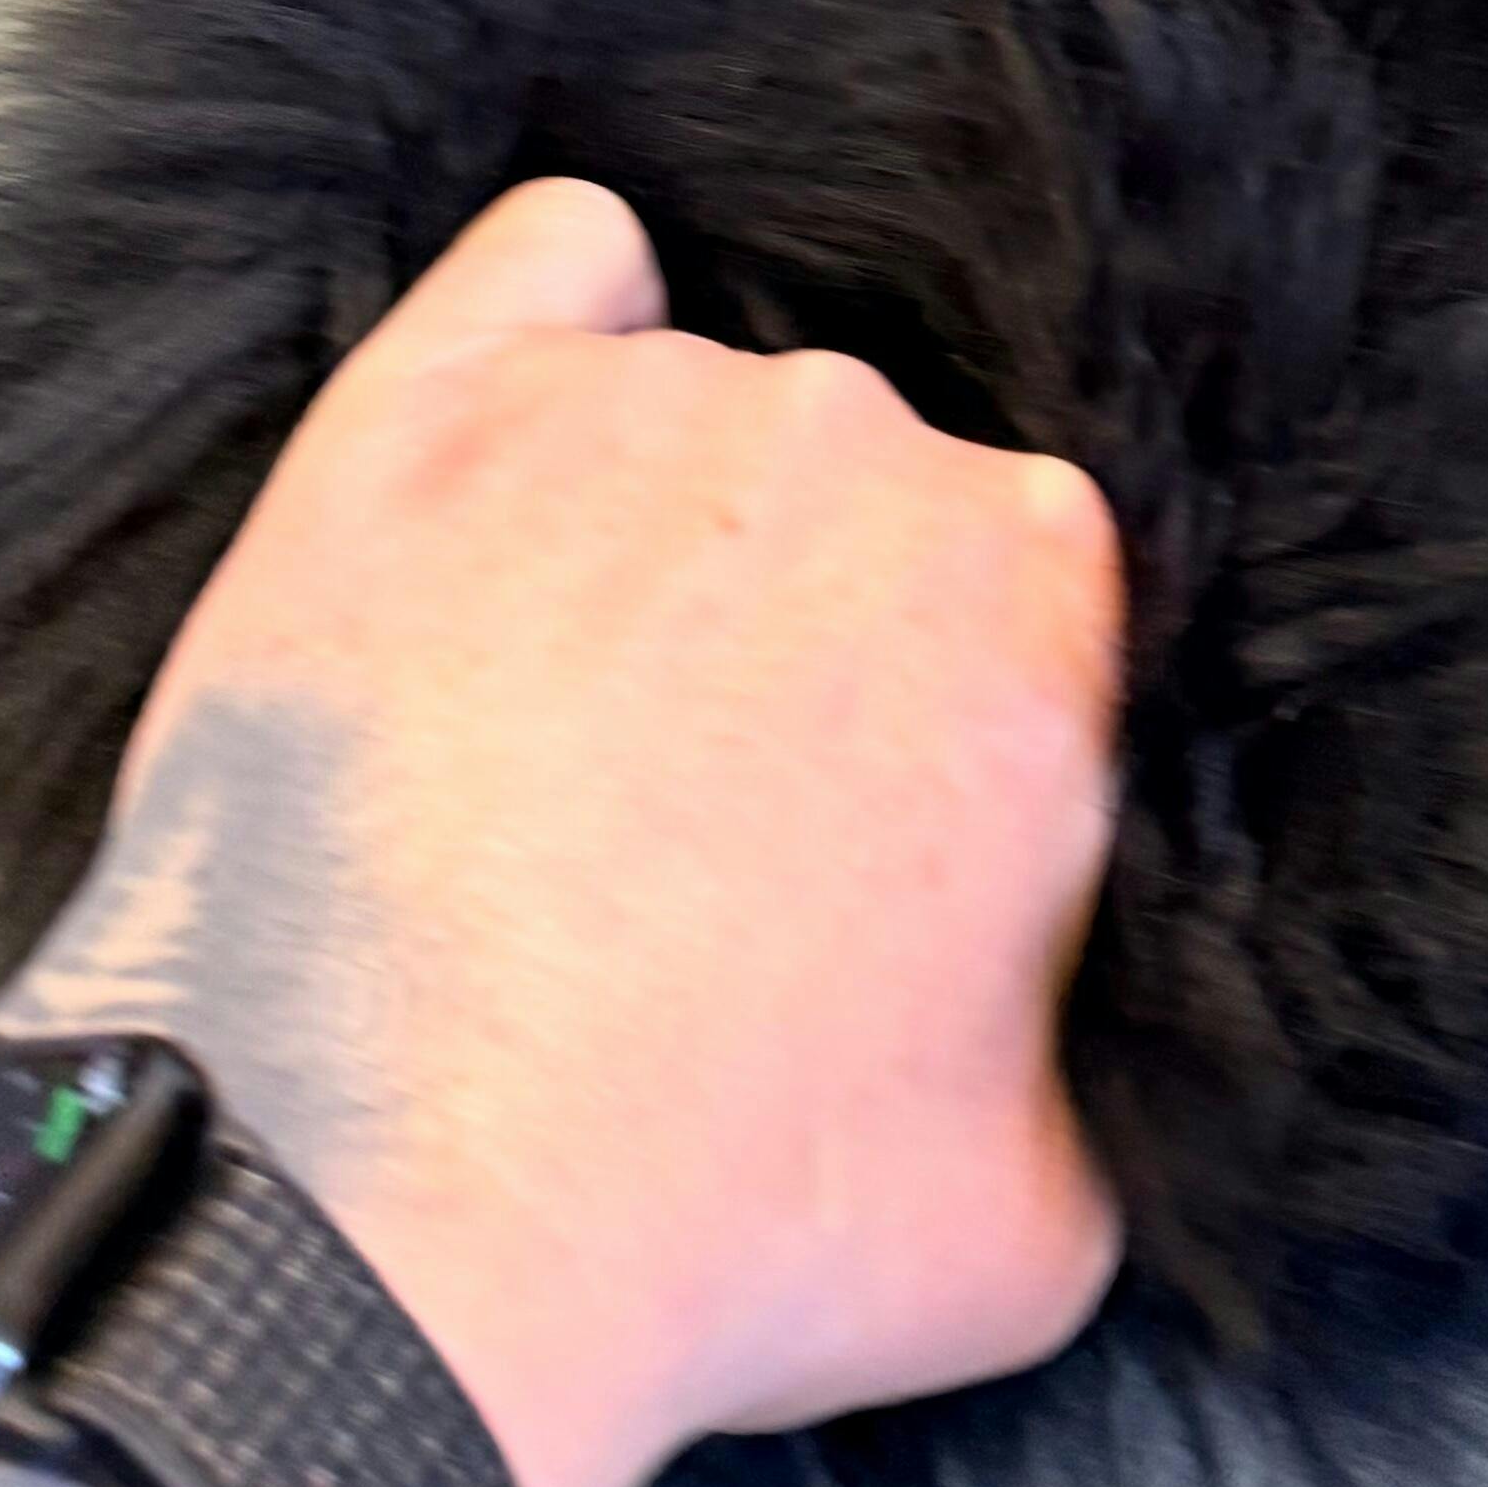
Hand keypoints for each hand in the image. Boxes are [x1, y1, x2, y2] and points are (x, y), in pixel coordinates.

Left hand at [0, 182, 1125, 1486]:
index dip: (957, 728)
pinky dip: (560, 329)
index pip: (1034, 606)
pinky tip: (517, 459)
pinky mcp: (425, 409)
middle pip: (864, 501)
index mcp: (1047, 595)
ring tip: (556, 730)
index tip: (876, 833)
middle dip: (808, 634)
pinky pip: (552, 267)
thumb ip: (1103, 1032)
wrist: (384, 1219)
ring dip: (662, 534)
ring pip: (701, 418)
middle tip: (701, 811)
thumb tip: (1064, 991)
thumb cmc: (723, 1215)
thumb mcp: (1048, 1209)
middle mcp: (862, 448)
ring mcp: (636, 406)